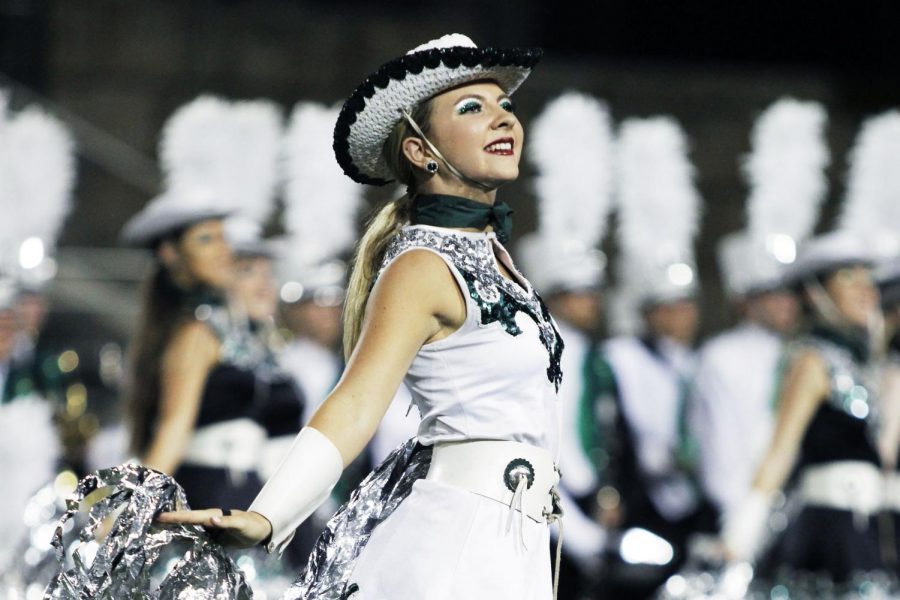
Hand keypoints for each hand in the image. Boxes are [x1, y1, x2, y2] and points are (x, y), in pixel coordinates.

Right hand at [157, 508, 272, 547]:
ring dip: (174, 527)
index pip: (191, 516)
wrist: (260, 529)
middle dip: (169, 519)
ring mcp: (209, 528)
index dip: (176, 517)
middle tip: (150, 520)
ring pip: (188, 527)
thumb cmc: (252, 526)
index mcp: (214, 515)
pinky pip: (195, 535)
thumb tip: (212, 519)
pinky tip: (174, 539)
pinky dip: (184, 535)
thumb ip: (228, 522)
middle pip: (186, 520)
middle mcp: (209, 520)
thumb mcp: (242, 524)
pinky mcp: (212, 536)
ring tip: (156, 528)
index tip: (159, 517)